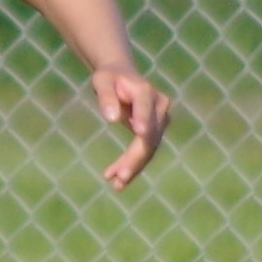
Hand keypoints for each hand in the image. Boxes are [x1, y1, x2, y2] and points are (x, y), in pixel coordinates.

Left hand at [93, 66, 171, 189]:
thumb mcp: (102, 82)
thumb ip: (106, 97)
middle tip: (119, 179)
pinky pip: (145, 150)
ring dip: (133, 167)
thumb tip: (112, 119)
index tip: (140, 133)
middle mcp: (159, 106)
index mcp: (145, 91)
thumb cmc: (109, 77)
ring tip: (116, 185)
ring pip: (149, 148)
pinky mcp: (156, 130)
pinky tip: (114, 177)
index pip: (145, 108)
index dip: (144, 120)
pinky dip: (131, 164)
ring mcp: (160, 119)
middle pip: (149, 136)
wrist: (121, 76)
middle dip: (135, 158)